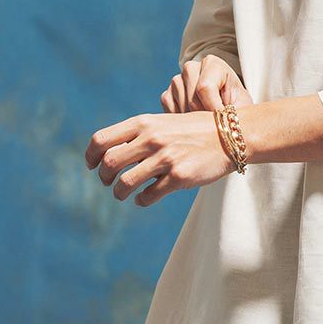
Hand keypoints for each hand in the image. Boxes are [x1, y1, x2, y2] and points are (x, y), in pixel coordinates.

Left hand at [85, 105, 237, 205]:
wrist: (231, 134)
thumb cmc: (194, 130)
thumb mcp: (163, 122)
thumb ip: (138, 134)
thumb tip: (111, 154)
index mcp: (143, 123)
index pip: (101, 140)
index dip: (91, 156)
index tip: (92, 165)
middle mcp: (151, 139)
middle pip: (109, 163)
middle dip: (104, 177)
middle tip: (108, 182)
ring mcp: (165, 158)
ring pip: (125, 184)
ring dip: (119, 193)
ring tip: (123, 194)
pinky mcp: (179, 177)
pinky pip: (148, 196)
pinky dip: (141, 201)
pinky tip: (144, 199)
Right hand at [162, 53, 254, 115]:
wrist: (226, 102)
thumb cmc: (237, 103)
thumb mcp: (243, 105)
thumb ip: (235, 111)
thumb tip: (226, 125)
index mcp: (212, 64)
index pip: (205, 87)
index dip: (213, 109)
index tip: (224, 122)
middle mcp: (191, 68)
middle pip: (192, 101)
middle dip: (205, 118)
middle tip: (218, 124)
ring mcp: (176, 81)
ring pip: (182, 109)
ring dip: (195, 122)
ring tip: (209, 121)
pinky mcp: (167, 95)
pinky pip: (170, 114)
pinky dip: (183, 123)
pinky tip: (196, 121)